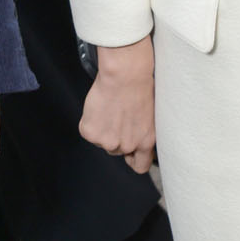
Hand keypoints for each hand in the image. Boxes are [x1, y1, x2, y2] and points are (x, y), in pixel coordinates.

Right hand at [79, 36, 155, 172]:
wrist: (125, 74)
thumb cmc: (140, 86)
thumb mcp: (150, 114)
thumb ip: (142, 130)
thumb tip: (136, 135)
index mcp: (145, 141)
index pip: (140, 166)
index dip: (134, 159)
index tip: (131, 153)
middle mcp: (126, 145)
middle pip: (117, 151)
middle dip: (116, 137)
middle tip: (118, 118)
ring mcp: (106, 141)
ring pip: (103, 141)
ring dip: (104, 130)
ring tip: (110, 109)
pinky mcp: (90, 133)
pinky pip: (88, 131)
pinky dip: (91, 120)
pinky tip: (100, 107)